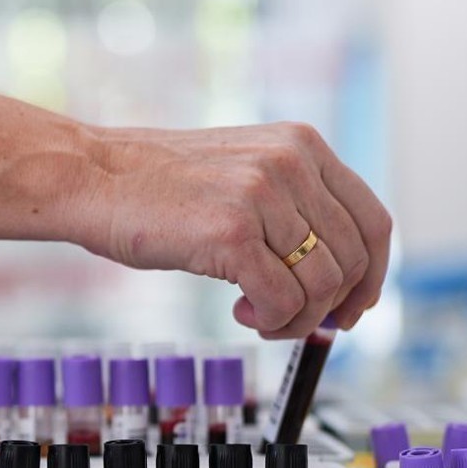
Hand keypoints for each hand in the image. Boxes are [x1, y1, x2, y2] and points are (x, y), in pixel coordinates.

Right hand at [77, 122, 391, 338]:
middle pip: (352, 260)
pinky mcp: (231, 231)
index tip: (352, 308)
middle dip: (330, 307)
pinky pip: (283, 300)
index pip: (373, 222)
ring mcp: (262, 194)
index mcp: (301, 145)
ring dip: (295, 319)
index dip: (371, 276)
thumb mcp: (242, 177)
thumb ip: (293, 210)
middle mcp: (291, 162)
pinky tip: (240, 310)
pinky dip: (270, 320)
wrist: (94, 177)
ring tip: (257, 315)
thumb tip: (336, 283)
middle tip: (293, 322)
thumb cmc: (158, 187)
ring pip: (321, 286)